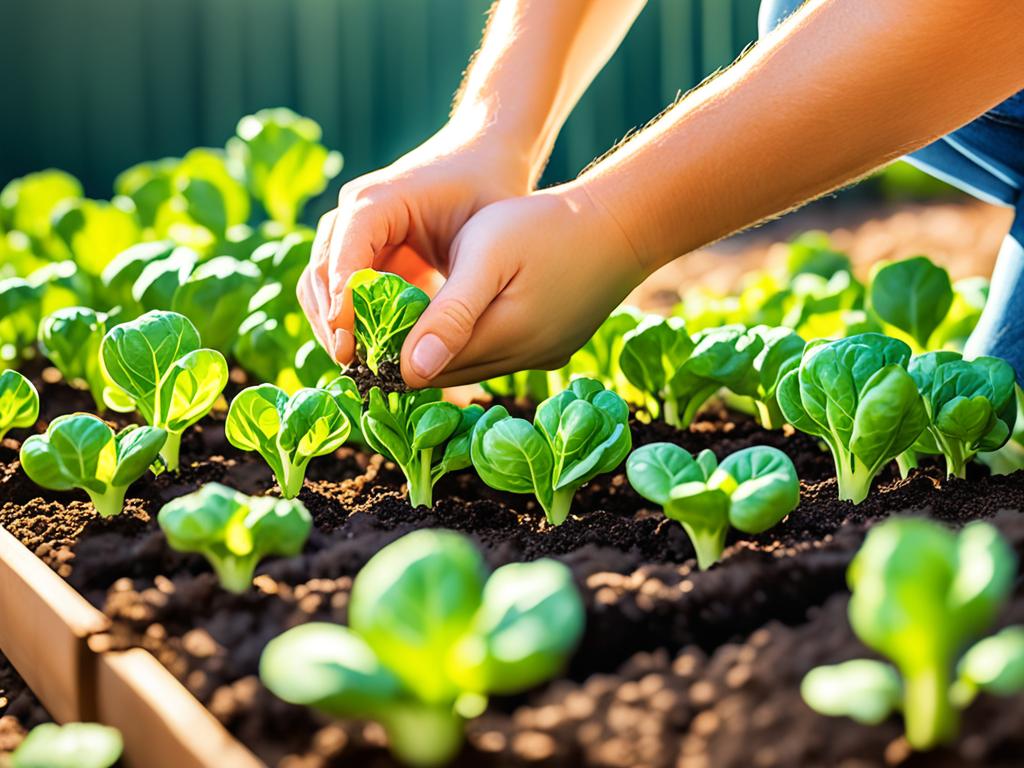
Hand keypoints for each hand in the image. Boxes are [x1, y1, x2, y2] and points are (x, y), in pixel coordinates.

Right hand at [298, 123, 530, 363]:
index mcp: (375, 202)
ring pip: (320, 285)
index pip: (341, 258)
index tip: (350, 350)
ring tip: (358, 367)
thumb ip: (455, 297)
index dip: (342, 307)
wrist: (487, 153)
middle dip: (332, 324)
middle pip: (319, 274)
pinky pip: (341, 288)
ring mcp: (353, 229)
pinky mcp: (363, 247)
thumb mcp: (482, 240)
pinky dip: (349, 320)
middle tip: (353, 369)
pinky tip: (369, 351)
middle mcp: (353, 213)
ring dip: (334, 326)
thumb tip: (424, 358)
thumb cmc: (489, 188)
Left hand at [399, 185, 649, 387]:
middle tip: (377, 325)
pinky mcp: (555, 350)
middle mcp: (523, 361)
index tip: (363, 325)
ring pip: (472, 368)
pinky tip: (461, 317)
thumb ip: (449, 312)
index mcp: (502, 340)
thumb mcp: (487, 254)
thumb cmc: (547, 226)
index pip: (423, 369)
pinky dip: (474, 343)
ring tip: (411, 318)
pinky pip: (501, 358)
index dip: (388, 351)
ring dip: (441, 350)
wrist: (621, 223)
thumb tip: (408, 371)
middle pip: (446, 374)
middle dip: (410, 355)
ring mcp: (542, 358)